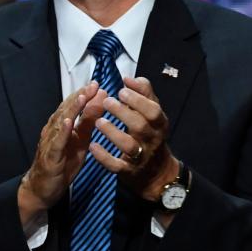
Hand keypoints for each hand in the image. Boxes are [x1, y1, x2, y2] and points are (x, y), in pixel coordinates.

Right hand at [18, 82, 106, 227]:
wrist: (43, 188)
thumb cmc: (62, 163)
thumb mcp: (80, 142)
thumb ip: (88, 124)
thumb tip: (100, 103)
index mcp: (61, 126)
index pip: (72, 106)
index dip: (83, 94)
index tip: (96, 84)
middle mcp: (53, 129)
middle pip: (66, 110)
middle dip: (80, 97)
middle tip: (93, 85)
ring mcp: (50, 142)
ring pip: (60, 122)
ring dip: (71, 110)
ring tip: (82, 98)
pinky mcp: (50, 156)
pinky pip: (56, 142)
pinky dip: (61, 132)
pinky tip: (67, 122)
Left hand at [89, 76, 179, 201]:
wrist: (157, 172)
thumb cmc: (150, 133)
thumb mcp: (152, 114)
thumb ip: (144, 94)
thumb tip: (130, 78)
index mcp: (158, 124)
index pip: (153, 111)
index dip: (138, 100)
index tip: (121, 90)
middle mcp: (151, 140)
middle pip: (140, 126)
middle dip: (123, 113)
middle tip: (107, 101)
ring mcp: (141, 157)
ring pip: (129, 146)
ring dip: (113, 133)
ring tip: (98, 121)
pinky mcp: (129, 171)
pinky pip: (117, 166)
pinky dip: (104, 157)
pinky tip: (92, 146)